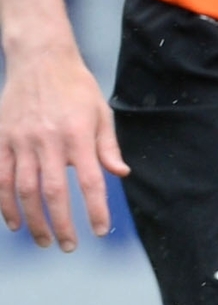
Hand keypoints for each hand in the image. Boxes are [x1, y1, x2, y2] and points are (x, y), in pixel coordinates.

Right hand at [0, 36, 125, 250]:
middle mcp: (46, 140)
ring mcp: (19, 140)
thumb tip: (120, 174)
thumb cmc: (75, 87)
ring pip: (22, 190)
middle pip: (51, 193)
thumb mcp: (100, 112)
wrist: (39, 59)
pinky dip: (4, 202)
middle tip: (68, 245)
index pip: (89, 181)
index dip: (94, 209)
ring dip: (31, 220)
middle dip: (61, 224)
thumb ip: (107, 146)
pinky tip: (12, 220)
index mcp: (77, 135)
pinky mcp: (0, 138)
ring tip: (42, 240)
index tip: (99, 230)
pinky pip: (0, 176)